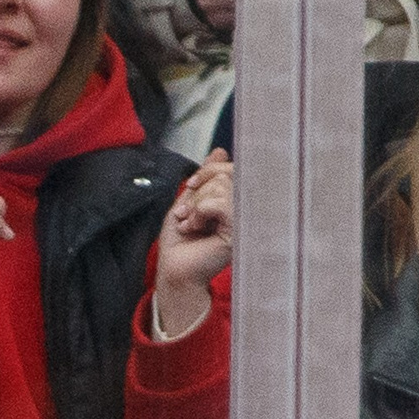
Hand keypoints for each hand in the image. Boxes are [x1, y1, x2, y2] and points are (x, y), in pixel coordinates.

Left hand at [152, 149, 230, 338]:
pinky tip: (194, 228)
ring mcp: (244, 221)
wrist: (175, 267)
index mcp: (236, 201)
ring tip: (190, 223)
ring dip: (196, 204)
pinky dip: (199, 212)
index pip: (233, 169)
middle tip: (186, 213)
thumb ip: (207, 177)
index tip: (191, 185)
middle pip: (226, 175)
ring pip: (222, 188)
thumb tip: (220, 151)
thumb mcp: (191, 199)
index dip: (209, 170)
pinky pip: (220, 204)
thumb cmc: (181, 240)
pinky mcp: (238, 232)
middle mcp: (244, 210)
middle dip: (198, 191)